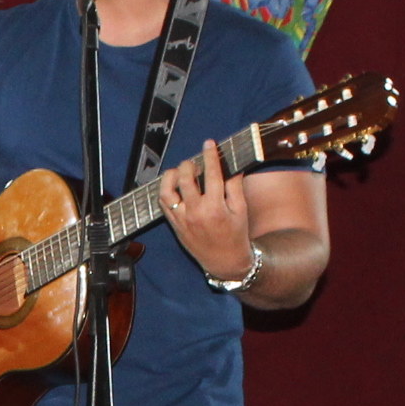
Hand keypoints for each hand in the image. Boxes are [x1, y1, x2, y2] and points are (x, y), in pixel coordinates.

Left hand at [158, 151, 256, 284]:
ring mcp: (183, 220)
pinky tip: (175, 186)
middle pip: (186, 179)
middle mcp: (196, 212)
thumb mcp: (241, 210)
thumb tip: (231, 167)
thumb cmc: (236, 235)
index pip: (212, 174)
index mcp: (216, 207)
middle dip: (189, 165)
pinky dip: (166, 191)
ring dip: (171, 177)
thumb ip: (235, 187)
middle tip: (195, 163)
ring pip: (167, 192)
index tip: (209, 143)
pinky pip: (164, 205)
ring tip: (180, 172)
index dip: (210, 156)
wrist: (224, 262)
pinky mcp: (175, 226)